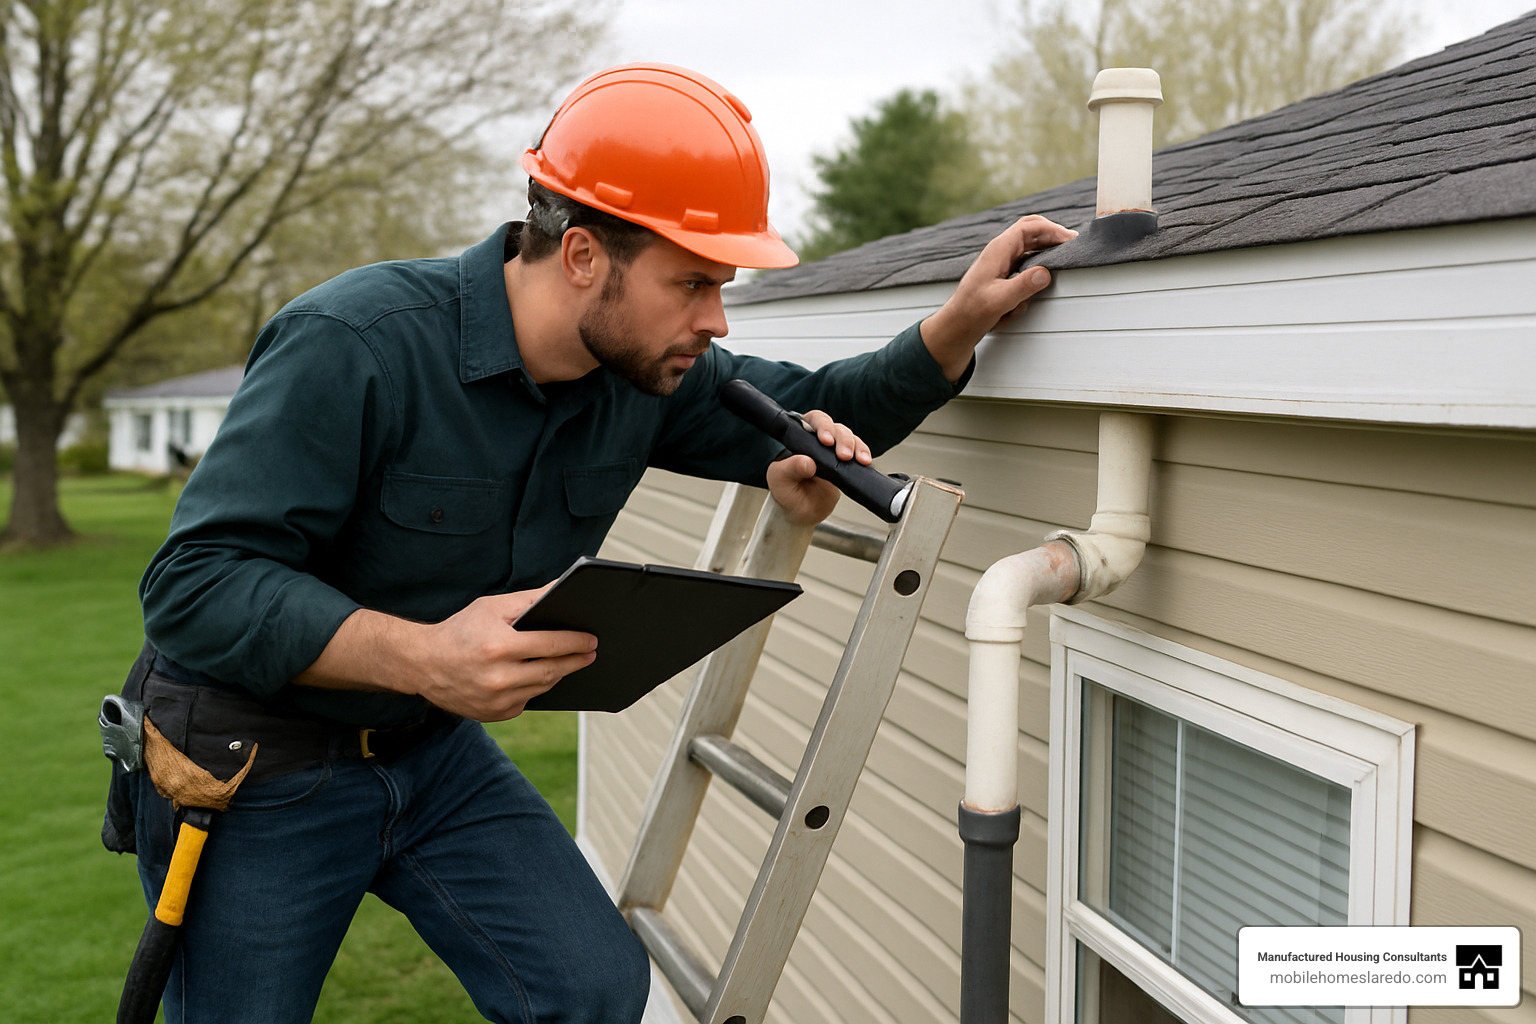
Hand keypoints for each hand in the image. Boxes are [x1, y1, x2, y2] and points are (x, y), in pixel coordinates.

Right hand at [296, 588, 596, 721]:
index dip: (575, 642)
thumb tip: (561, 590)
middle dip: (574, 660)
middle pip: (551, 670)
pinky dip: (535, 688)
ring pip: (542, 688)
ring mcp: (496, 700)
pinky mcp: (495, 715)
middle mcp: (498, 677)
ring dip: (558, 674)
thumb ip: (528, 599)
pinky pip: (527, 701)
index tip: (592, 639)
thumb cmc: (460, 630)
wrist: (422, 664)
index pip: (550, 644)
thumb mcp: (491, 606)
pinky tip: (541, 675)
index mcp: (498, 646)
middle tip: (591, 652)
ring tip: (571, 661)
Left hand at [764, 410, 871, 525]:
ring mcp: (834, 451)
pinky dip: (864, 454)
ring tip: (858, 459)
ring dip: (856, 446)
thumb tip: (807, 462)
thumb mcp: (780, 480)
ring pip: (850, 438)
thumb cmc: (786, 491)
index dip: (822, 426)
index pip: (813, 421)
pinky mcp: (846, 463)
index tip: (826, 441)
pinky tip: (864, 461)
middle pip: (836, 428)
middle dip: (842, 439)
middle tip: (843, 455)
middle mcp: (819, 440)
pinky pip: (858, 452)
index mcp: (800, 437)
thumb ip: (790, 469)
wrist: (801, 512)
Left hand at [920, 214, 1077, 379]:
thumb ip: (1023, 286)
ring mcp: (1001, 261)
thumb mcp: (1000, 300)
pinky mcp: (1002, 272)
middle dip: (1051, 234)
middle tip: (1070, 243)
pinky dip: (1035, 265)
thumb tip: (1046, 273)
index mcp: (998, 250)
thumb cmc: (973, 312)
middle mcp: (1000, 251)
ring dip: (1045, 249)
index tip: (1070, 239)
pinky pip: (1024, 261)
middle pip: (1030, 231)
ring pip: (1029, 245)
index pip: (1029, 227)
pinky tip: (1042, 275)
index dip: (1052, 229)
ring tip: (1061, 255)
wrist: (958, 324)